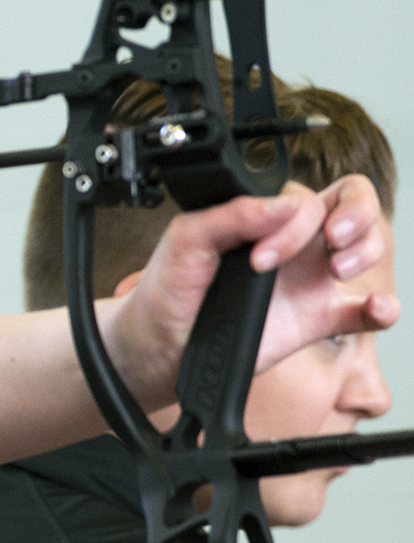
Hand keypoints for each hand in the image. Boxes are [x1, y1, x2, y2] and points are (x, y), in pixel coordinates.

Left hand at [109, 177, 397, 406]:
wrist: (159, 346)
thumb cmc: (167, 288)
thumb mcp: (184, 241)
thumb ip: (230, 215)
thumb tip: (281, 204)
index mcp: (261, 220)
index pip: (305, 196)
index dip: (298, 216)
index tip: (264, 253)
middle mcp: (291, 245)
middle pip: (350, 208)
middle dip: (355, 218)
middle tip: (330, 245)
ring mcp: (307, 281)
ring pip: (366, 248)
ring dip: (369, 251)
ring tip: (338, 272)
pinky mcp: (314, 320)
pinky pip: (363, 312)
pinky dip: (382, 309)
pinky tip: (377, 309)